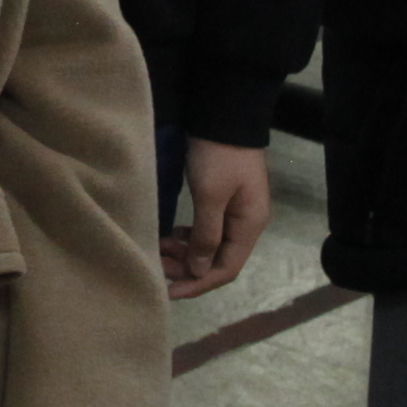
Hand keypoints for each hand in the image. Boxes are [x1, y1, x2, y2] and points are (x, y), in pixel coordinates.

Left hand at [163, 136, 269, 297]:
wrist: (223, 115)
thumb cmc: (218, 157)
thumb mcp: (210, 197)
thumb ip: (205, 236)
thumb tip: (198, 271)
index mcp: (249, 225)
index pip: (226, 269)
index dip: (198, 284)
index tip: (169, 291)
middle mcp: (246, 223)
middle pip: (218, 260)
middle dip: (188, 268)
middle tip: (157, 266)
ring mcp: (235, 212)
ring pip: (210, 245)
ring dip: (186, 253)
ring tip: (159, 250)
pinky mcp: (222, 200)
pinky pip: (206, 230)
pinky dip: (188, 237)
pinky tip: (172, 236)